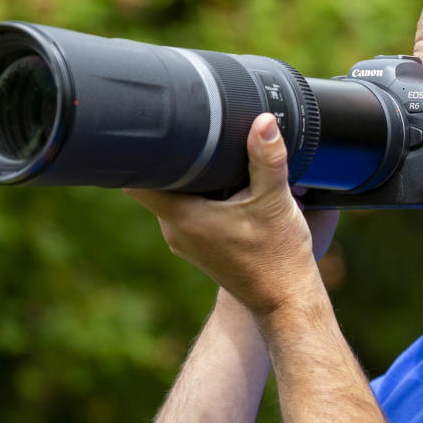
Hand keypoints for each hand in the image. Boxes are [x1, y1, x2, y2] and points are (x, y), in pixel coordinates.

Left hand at [125, 113, 336, 315]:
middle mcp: (176, 232)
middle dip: (174, 161)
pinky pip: (188, 214)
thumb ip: (267, 158)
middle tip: (196, 137)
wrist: (285, 300)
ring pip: (173, 199)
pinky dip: (201, 198)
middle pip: (156, 185)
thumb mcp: (275, 201)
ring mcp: (186, 243)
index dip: (142, 153)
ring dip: (189, 180)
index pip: (136, 180)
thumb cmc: (279, 257)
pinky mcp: (200, 249)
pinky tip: (226, 189)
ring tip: (215, 161)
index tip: (156, 134)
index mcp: (183, 218)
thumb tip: (264, 121)